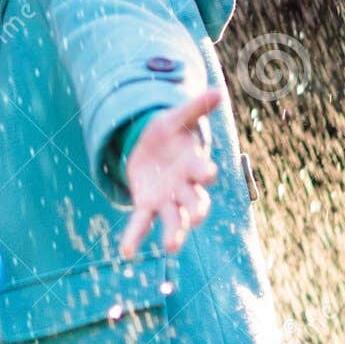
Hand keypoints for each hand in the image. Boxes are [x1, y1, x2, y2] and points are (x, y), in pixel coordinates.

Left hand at [119, 89, 221, 258]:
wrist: (151, 145)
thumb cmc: (169, 132)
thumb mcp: (177, 118)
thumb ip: (195, 108)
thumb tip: (217, 90)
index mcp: (194, 165)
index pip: (203, 171)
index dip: (205, 172)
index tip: (208, 173)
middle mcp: (185, 187)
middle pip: (195, 201)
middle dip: (196, 209)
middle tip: (196, 218)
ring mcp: (167, 199)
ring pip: (173, 219)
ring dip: (173, 232)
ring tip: (171, 247)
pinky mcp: (147, 204)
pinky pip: (141, 223)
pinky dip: (134, 237)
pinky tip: (127, 253)